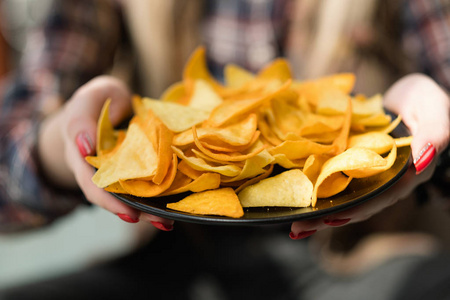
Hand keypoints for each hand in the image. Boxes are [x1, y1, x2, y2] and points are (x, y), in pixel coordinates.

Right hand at [38, 76, 173, 230]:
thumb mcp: (91, 98)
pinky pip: (140, 190)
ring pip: (125, 198)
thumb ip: (82, 118)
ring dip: (145, 212)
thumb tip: (85, 146)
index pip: (90, 180)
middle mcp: (95, 170)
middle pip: (109, 197)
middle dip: (129, 211)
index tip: (127, 211)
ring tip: (166, 223)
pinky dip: (154, 201)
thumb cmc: (100, 101)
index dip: (106, 198)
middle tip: (155, 222)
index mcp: (81, 153)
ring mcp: (114, 174)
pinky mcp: (132, 174)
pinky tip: (170, 212)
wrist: (106, 108)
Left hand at [289, 73, 449, 238]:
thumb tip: (422, 162)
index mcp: (405, 175)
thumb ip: (435, 134)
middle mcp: (383, 180)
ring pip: (342, 196)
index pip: (380, 197)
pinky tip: (296, 198)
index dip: (357, 209)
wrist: (405, 95)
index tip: (332, 218)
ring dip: (318, 210)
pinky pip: (332, 178)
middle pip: (356, 203)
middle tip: (299, 229)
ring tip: (294, 225)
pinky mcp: (349, 162)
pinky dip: (314, 188)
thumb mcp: (433, 110)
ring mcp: (364, 172)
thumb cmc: (424, 101)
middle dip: (328, 217)